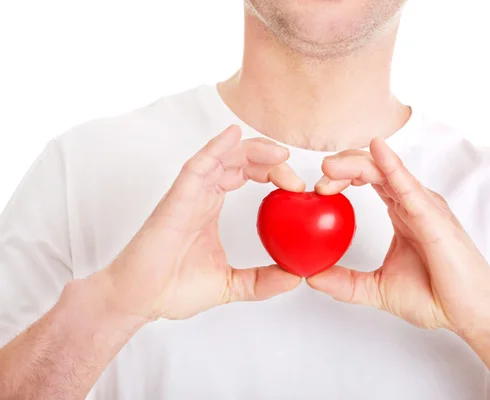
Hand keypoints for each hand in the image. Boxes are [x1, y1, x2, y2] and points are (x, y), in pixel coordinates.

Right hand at [96, 125, 303, 321]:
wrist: (139, 301)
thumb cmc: (172, 289)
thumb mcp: (230, 284)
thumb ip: (261, 281)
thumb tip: (294, 277)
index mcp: (210, 208)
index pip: (245, 175)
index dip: (271, 172)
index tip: (297, 185)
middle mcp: (200, 195)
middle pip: (238, 161)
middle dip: (268, 159)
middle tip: (293, 169)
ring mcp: (188, 195)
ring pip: (221, 157)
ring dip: (251, 150)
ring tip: (279, 153)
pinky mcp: (176, 200)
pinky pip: (197, 166)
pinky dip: (215, 148)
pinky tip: (233, 136)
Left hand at [308, 137, 489, 334]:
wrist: (471, 314)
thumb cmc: (435, 297)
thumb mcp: (377, 288)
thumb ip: (345, 282)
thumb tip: (311, 276)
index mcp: (401, 212)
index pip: (367, 179)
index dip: (340, 177)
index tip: (317, 191)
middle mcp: (412, 202)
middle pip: (372, 168)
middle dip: (342, 166)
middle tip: (318, 181)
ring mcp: (424, 205)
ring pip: (385, 171)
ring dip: (355, 164)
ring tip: (329, 167)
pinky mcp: (433, 216)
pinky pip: (408, 186)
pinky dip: (391, 166)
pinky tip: (377, 150)